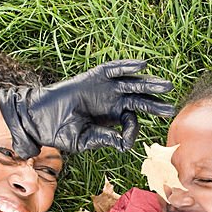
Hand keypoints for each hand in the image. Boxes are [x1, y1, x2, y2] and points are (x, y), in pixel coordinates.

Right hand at [0, 59, 174, 157]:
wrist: (39, 118)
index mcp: (111, 117)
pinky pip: (113, 69)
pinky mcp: (94, 77)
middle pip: (139, 100)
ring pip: (132, 83)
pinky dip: (126, 66)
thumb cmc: (61, 131)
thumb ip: (106, 140)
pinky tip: (142, 65)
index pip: (131, 119)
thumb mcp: (86, 140)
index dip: (134, 127)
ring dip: (149, 84)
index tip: (128, 137)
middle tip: (172, 109)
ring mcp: (104, 88)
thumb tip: (127, 145)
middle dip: (155, 104)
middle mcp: (111, 101)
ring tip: (166, 87)